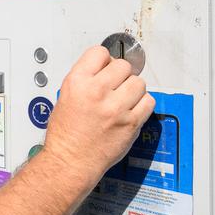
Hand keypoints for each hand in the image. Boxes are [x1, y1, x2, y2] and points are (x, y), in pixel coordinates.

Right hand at [41, 45, 153, 191]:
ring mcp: (116, 107)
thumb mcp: (66, 96)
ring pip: (139, 82)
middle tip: (115, 87)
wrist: (70, 161)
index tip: (106, 68)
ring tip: (123, 100)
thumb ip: (86, 79)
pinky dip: (143, 104)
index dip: (104, 61)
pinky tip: (131, 110)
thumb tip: (106, 69)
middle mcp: (97, 91)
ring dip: (133, 89)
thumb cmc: (66, 134)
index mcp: (77, 82)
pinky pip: (149, 101)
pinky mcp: (131, 123)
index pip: (100, 53)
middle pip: (123, 66)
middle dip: (120, 75)